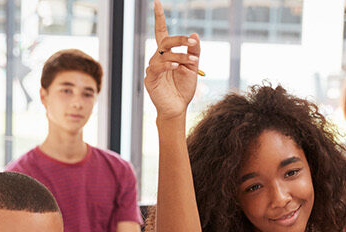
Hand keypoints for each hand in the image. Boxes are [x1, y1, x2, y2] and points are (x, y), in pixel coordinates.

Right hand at [144, 0, 200, 120]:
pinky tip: (177, 67)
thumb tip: (195, 34)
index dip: (159, 17)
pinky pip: (158, 67)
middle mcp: (157, 57)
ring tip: (193, 64)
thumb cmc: (183, 87)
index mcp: (167, 52)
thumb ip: (194, 51)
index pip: (161, 31)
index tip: (157, 2)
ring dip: (181, 57)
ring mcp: (152, 67)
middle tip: (192, 43)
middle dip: (179, 40)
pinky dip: (169, 65)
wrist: (178, 108)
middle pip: (165, 41)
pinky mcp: (150, 79)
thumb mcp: (193, 67)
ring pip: (165, 55)